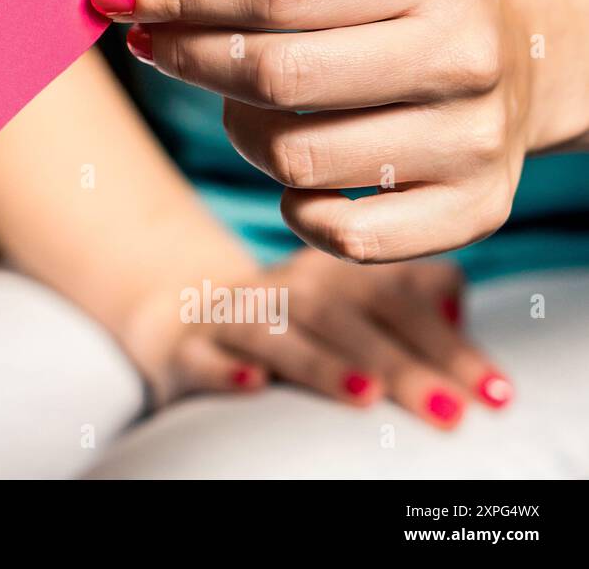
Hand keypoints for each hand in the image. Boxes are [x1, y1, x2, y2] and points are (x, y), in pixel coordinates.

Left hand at [91, 0, 537, 261]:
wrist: (517, 58)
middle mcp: (464, 54)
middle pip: (276, 75)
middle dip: (189, 58)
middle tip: (152, 44)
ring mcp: (471, 141)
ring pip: (292, 158)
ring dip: (243, 130)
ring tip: (255, 103)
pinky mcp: (472, 214)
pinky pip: (337, 234)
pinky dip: (296, 205)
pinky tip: (305, 168)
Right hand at [126, 248, 511, 429]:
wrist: (189, 314)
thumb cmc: (302, 322)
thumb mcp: (354, 302)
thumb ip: (410, 298)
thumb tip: (456, 309)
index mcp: (333, 271)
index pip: (396, 297)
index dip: (447, 343)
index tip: (494, 393)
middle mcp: (285, 285)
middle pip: (342, 316)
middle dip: (399, 363)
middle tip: (449, 412)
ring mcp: (233, 315)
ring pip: (275, 334)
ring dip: (320, 364)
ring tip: (367, 396)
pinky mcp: (189, 348)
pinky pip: (204, 356)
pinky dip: (225, 371)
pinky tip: (252, 387)